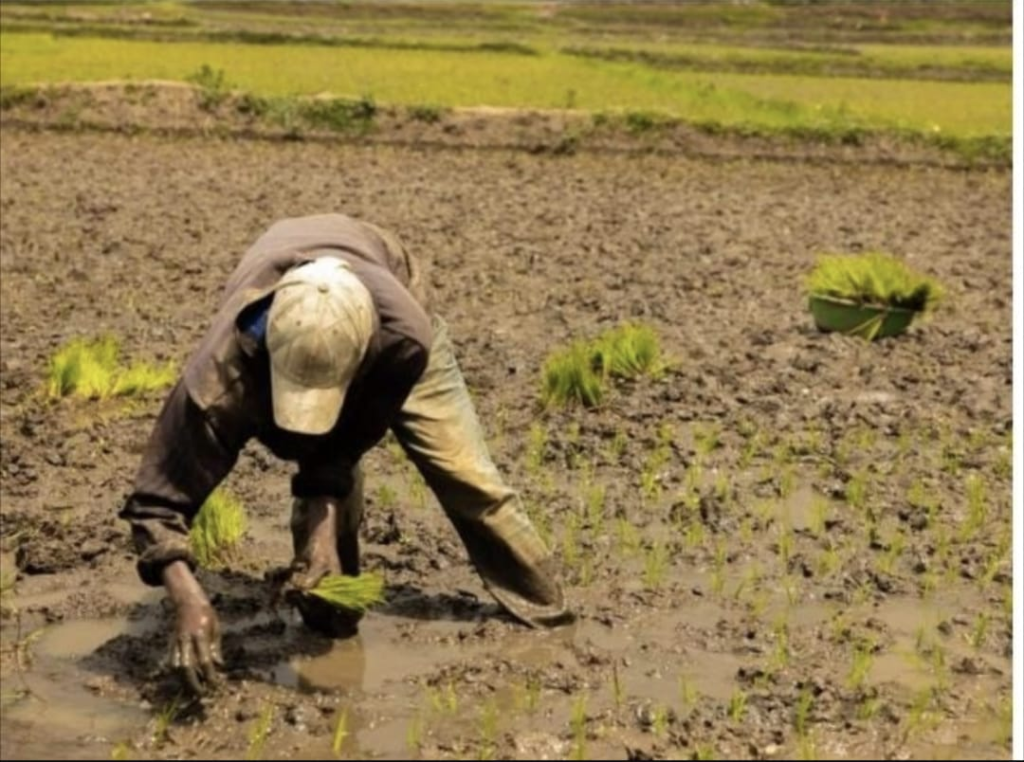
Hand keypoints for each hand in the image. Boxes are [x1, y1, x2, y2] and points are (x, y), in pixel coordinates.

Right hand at [162, 561, 222, 694]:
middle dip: (192, 683)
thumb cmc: (206, 614)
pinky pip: (172, 662)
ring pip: (176, 667)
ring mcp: (176, 642)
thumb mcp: (216, 627)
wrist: (187, 602)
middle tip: (201, 694)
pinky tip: (184, 679)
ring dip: (183, 680)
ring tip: (192, 690)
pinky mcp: (171, 644)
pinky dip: (177, 673)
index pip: (204, 660)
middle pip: (186, 667)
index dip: (209, 674)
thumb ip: (215, 647)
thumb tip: (218, 666)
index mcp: (200, 635)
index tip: (214, 685)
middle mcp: (186, 640)